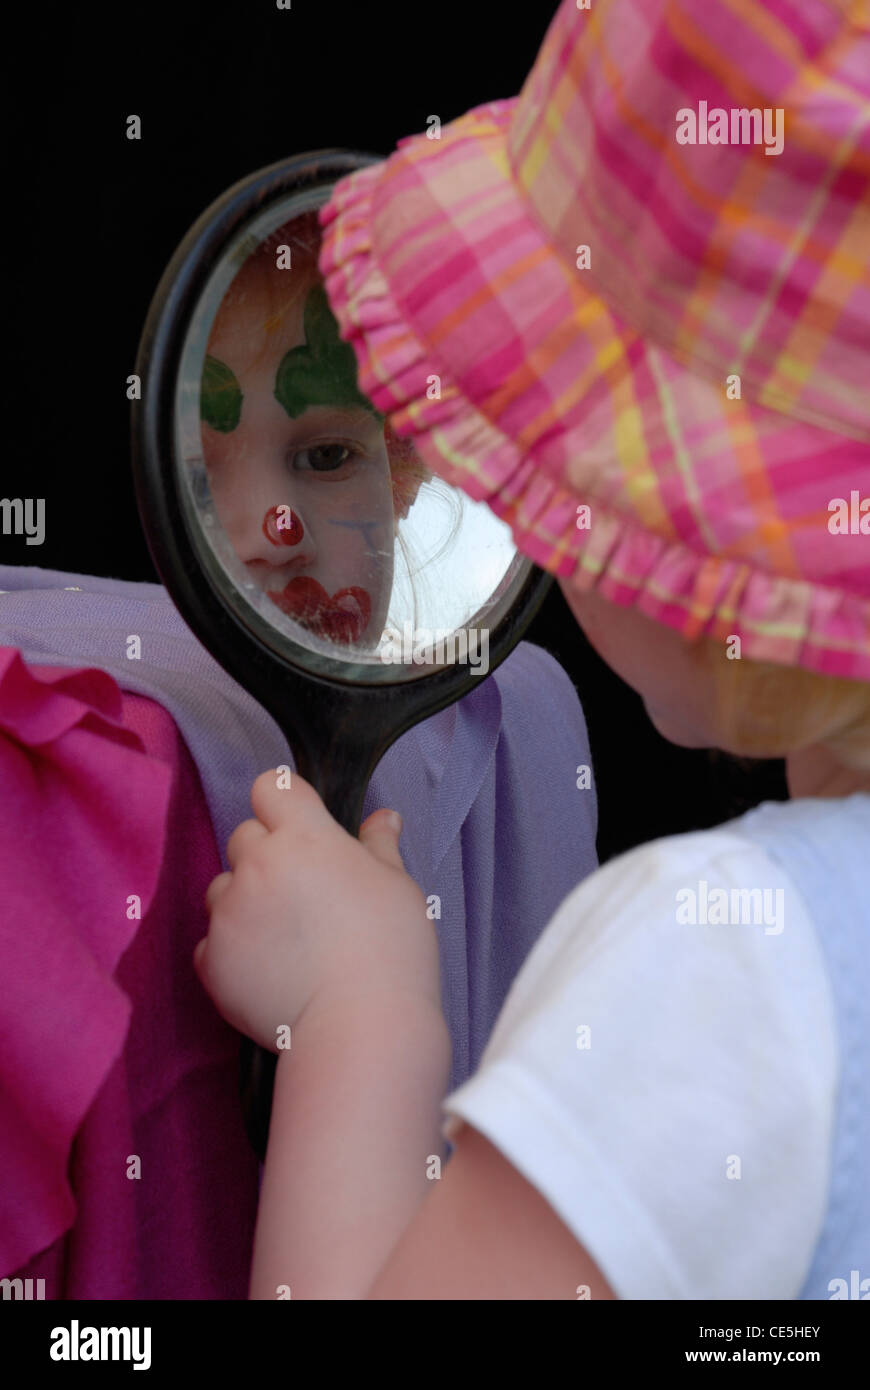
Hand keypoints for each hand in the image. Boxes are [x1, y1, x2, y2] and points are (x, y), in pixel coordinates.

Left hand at [193, 770, 439, 1050]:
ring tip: (285, 937)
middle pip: (244, 836)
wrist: (360, 1028)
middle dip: (267, 854)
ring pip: (222, 887)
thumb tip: (384, 818)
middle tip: (303, 892)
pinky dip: (231, 949)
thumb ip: (379, 846)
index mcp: (304, 837)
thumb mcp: (397, 887)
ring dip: (244, 900)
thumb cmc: (390, 952)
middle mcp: (257, 865)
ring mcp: (228, 913)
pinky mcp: (210, 960)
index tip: (300, 826)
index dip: (284, 804)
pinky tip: (268, 970)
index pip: (271, 787)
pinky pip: (210, 939)